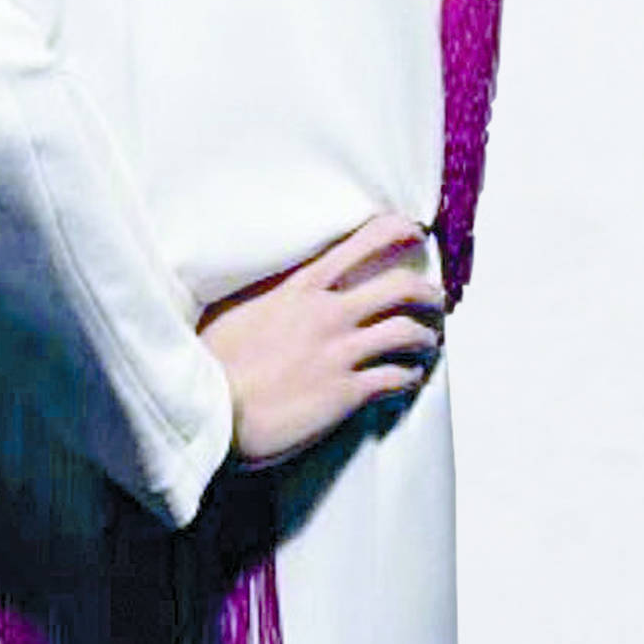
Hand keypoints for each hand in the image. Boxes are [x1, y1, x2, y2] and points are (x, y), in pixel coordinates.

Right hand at [198, 213, 442, 465]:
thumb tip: (285, 289)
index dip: (397, 232)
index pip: (362, 243)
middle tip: (437, 298)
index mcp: (302, 287)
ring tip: (430, 342)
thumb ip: (273, 294)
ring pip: (406, 332)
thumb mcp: (241, 308)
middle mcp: (328, 314)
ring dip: (426, 336)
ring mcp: (339, 353)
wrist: (206, 411)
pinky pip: (394, 378)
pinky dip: (411, 376)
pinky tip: (412, 379)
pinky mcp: (344, 394)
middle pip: (399, 287)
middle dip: (427, 291)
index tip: (416, 232)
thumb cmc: (213, 362)